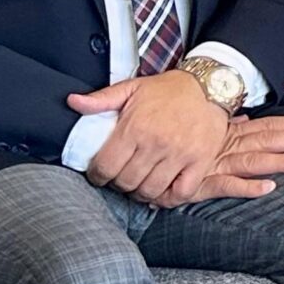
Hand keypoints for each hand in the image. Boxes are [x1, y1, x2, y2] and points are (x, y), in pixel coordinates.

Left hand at [72, 69, 229, 202]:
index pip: (105, 167)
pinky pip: (180, 193)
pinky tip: (161, 192)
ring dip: (140, 193)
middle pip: (126, 182)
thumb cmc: (168, 89)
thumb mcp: (132, 88)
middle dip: (118, 184)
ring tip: (139, 184)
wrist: (210, 85)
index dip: (97, 176)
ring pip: (150, 191)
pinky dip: (168, 199)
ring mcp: (179, 155)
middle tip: (120, 178)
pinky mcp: (199, 162)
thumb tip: (72, 102)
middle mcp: (156, 144)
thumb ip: (101, 99)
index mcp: (135, 128)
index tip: (100, 174)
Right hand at [143, 112, 283, 208]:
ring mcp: (213, 164)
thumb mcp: (199, 129)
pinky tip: (267, 187)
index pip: (265, 127)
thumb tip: (243, 118)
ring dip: (278, 162)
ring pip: (252, 162)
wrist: (132, 145)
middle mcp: (223, 147)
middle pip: (266, 142)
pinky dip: (246, 187)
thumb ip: (224, 125)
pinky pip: (225, 185)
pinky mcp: (198, 183)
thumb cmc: (167, 133)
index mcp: (226, 134)